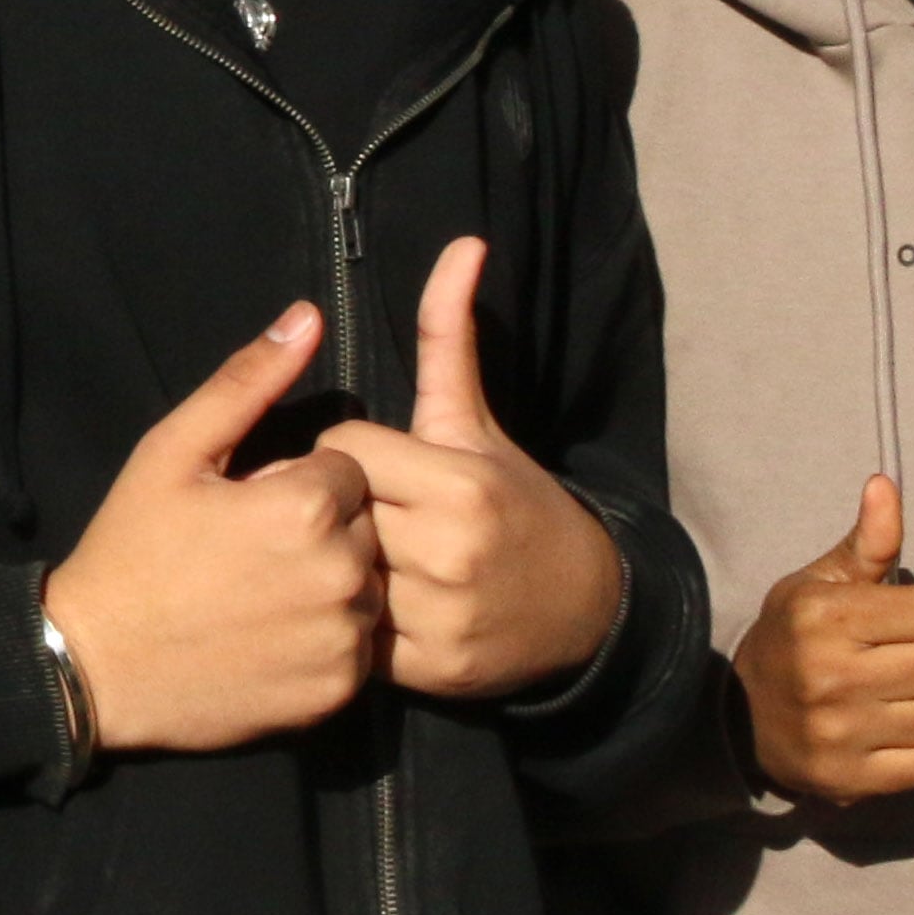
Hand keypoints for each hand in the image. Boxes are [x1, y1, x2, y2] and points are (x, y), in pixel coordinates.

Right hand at [43, 304, 379, 754]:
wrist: (99, 668)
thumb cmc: (132, 550)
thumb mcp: (174, 451)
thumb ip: (248, 381)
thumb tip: (308, 316)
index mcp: (308, 507)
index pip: (349, 470)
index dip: (299, 483)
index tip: (252, 506)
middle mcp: (341, 574)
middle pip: (366, 528)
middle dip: (322, 531)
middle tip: (254, 552)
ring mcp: (343, 639)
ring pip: (368, 588)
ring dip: (331, 585)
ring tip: (263, 595)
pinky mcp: (339, 692)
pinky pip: (360, 649)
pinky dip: (328, 642)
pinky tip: (272, 638)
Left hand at [314, 239, 625, 697]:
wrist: (583, 609)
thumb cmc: (515, 501)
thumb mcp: (478, 422)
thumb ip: (450, 335)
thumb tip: (462, 242)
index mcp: (458, 483)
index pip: (341, 449)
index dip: (342, 454)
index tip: (365, 465)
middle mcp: (448, 552)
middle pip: (331, 511)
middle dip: (332, 508)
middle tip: (350, 512)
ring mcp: (439, 618)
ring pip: (334, 576)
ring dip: (333, 566)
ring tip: (348, 557)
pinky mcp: (430, 672)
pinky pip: (350, 638)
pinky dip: (348, 624)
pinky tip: (361, 606)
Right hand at [731, 475, 913, 801]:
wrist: (739, 716)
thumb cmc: (794, 639)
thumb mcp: (819, 585)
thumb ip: (866, 543)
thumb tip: (885, 484)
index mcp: (824, 617)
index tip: (897, 623)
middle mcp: (830, 674)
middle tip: (905, 661)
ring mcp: (840, 732)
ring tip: (901, 698)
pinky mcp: (849, 779)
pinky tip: (890, 734)